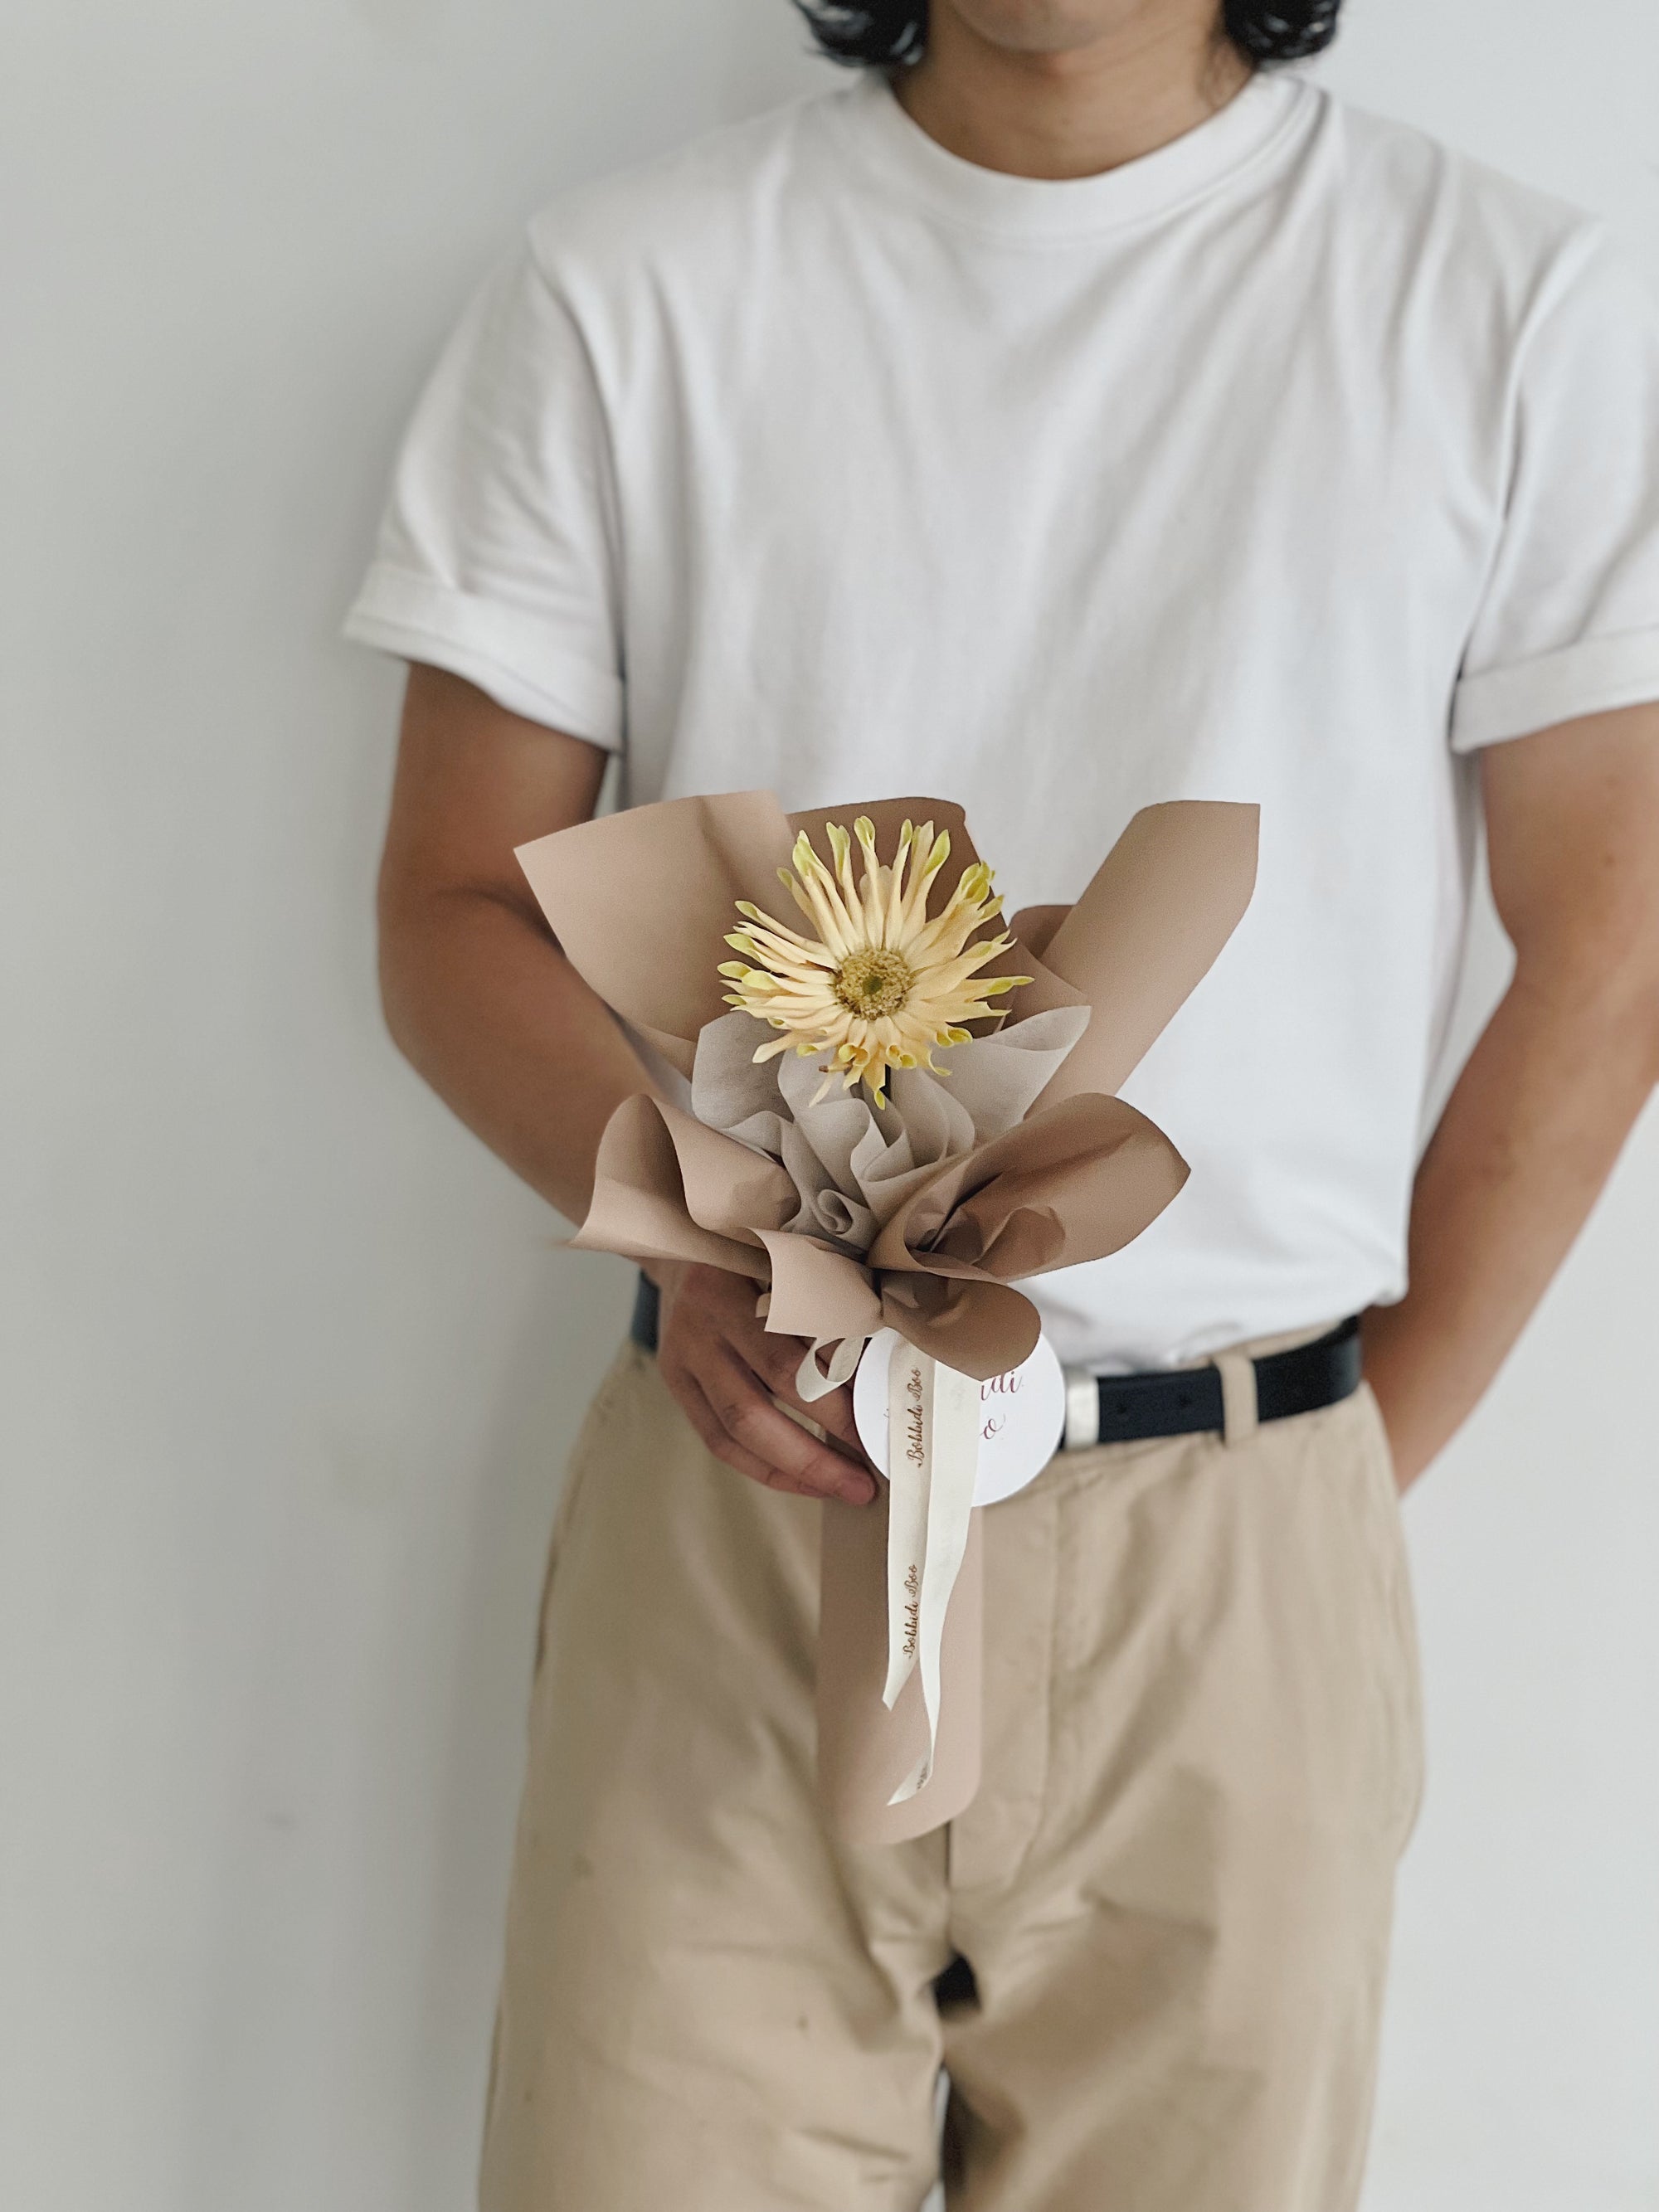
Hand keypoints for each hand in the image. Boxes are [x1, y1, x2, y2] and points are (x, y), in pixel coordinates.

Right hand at [648, 1261, 876, 1504]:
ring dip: (793, 1468)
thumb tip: (884, 1373)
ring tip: (842, 1487)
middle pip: (757, 1405)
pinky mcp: (675, 1379)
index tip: (881, 1426)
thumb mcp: (793, 1260)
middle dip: (816, 1452)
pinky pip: (717, 1440)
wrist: (688, 1240)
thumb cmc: (761, 1252)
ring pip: (735, 1430)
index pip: (788, 1358)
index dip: (835, 1400)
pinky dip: (763, 1467)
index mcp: (735, 1286)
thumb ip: (827, 1304)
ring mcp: (682, 1354)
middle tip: (865, 1481)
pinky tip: (802, 1479)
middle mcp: (701, 1323)